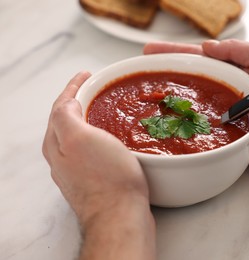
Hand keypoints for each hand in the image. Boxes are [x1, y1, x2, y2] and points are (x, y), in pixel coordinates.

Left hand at [42, 72, 149, 225]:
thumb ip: (66, 116)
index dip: (73, 87)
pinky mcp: (96, 178)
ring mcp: (79, 169)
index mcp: (56, 143)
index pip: (60, 105)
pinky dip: (100, 135)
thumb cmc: (106, 178)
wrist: (120, 215)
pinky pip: (94, 148)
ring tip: (105, 108)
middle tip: (96, 88)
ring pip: (80, 134)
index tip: (87, 74)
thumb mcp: (80, 138)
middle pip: (67, 119)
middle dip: (79, 100)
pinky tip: (114, 137)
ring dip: (90, 117)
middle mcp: (63, 157)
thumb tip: (66, 102)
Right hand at [144, 40, 248, 170]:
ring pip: (187, 106)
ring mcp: (219, 115)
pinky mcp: (220, 137)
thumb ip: (237, 49)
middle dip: (164, 74)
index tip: (150, 50)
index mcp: (232, 71)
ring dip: (166, 101)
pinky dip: (178, 128)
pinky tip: (160, 125)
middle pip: (187, 80)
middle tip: (141, 70)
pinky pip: (195, 131)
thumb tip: (208, 47)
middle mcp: (222, 92)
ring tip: (144, 95)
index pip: (197, 58)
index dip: (173, 53)